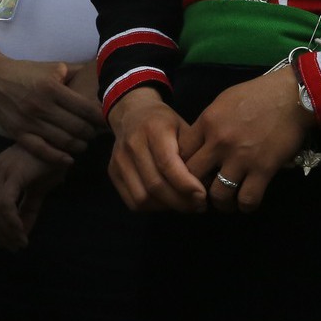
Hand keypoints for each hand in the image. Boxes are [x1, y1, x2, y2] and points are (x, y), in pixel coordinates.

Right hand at [0, 57, 104, 164]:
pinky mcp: (19, 133)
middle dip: (92, 133)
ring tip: (84, 143)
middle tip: (97, 133)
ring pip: (64, 142)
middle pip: (78, 128)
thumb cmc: (24, 72)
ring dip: (80, 145)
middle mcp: (42, 106)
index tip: (108, 120)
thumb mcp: (51, 66)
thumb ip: (74, 71)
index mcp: (52, 87)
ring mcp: (30, 122)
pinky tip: (69, 159)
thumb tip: (99, 73)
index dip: (101, 118)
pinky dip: (59, 158)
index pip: (86, 109)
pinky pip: (43, 151)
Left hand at [0, 144, 67, 250]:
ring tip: (20, 243)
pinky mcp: (12, 174)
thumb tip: (22, 234)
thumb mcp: (37, 190)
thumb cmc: (51, 162)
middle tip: (14, 247)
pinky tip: (21, 233)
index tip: (8, 243)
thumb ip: (27, 209)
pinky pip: (6, 204)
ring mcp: (2, 171)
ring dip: (7, 230)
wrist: (62, 143)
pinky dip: (11, 221)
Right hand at [106, 88, 206, 212]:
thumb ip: (194, 154)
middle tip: (199, 206)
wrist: (132, 113)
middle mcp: (132, 144)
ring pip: (142, 197)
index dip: (186, 184)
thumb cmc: (165, 123)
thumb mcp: (184, 128)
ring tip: (184, 205)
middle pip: (155, 184)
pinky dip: (152, 208)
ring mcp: (119, 159)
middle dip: (181, 201)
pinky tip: (166, 202)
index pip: (167, 164)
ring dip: (167, 207)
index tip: (203, 196)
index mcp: (153, 129)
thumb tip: (209, 185)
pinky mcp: (112, 171)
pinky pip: (132, 201)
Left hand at [177, 68, 313, 213]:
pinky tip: (245, 203)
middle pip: (193, 176)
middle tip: (203, 193)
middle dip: (195, 188)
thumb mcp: (222, 103)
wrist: (290, 97)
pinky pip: (248, 199)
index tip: (188, 174)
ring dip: (220, 203)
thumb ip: (207, 124)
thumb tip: (198, 143)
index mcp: (206, 123)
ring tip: (225, 203)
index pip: (181, 153)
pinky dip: (245, 206)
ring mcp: (241, 158)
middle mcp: (219, 142)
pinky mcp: (264, 170)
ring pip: (219, 194)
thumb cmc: (256, 95)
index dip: (180, 167)